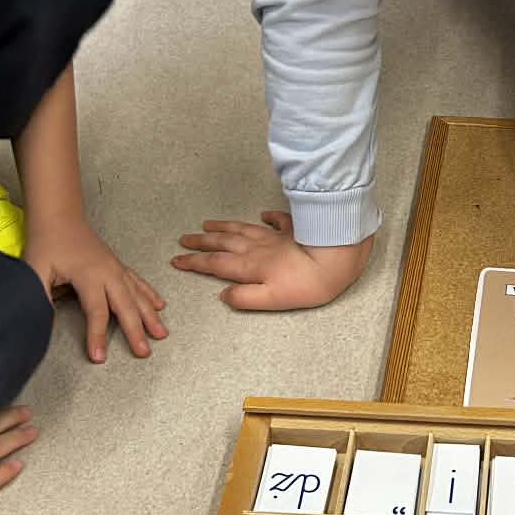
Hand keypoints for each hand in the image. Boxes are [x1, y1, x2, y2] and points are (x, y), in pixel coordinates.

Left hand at [24, 218, 167, 362]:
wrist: (59, 216)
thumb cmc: (47, 242)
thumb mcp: (35, 270)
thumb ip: (39, 296)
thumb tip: (42, 323)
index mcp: (88, 275)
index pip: (96, 311)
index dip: (97, 335)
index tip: (99, 356)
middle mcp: (107, 272)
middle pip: (125, 306)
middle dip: (135, 330)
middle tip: (143, 351)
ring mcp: (115, 268)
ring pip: (137, 295)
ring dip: (150, 315)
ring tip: (161, 334)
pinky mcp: (117, 265)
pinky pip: (138, 282)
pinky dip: (149, 294)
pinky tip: (159, 305)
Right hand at [172, 210, 372, 310]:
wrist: (337, 258)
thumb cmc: (308, 284)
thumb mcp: (273, 299)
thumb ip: (245, 297)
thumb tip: (223, 295)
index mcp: (251, 266)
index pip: (215, 264)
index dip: (194, 263)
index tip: (177, 260)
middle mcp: (258, 248)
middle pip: (223, 243)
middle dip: (201, 242)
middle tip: (184, 239)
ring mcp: (276, 236)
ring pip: (242, 229)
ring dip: (223, 227)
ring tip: (207, 224)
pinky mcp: (295, 229)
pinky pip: (277, 220)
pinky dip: (267, 217)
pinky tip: (263, 215)